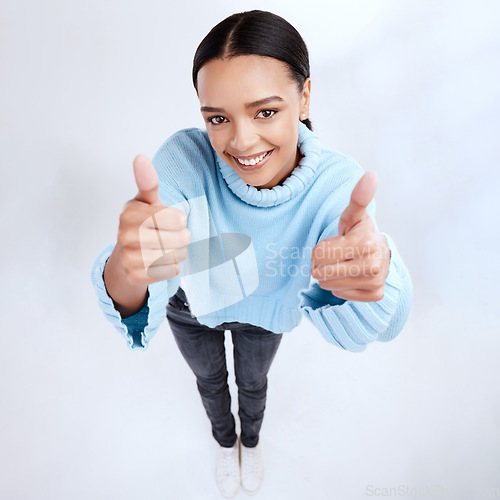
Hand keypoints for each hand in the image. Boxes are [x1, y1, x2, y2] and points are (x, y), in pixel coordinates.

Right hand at [115, 155, 189, 284]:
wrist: (126, 258)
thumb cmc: (143, 225)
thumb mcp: (147, 202)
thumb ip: (148, 183)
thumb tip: (140, 158)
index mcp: (129, 213)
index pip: (177, 218)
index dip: (180, 220)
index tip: (173, 220)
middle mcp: (124, 235)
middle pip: (180, 238)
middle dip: (183, 238)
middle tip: (172, 236)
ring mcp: (128, 257)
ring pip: (176, 256)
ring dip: (178, 253)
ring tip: (167, 248)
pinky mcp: (135, 276)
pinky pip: (170, 271)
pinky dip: (171, 268)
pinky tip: (160, 262)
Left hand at [310, 171, 389, 301]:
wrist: (380, 254)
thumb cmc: (359, 232)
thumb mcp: (354, 215)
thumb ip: (358, 198)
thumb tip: (371, 174)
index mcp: (365, 242)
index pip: (318, 254)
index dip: (319, 249)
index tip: (334, 244)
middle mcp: (373, 264)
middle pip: (321, 272)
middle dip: (321, 264)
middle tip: (335, 256)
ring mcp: (375, 281)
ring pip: (328, 285)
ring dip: (329, 276)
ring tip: (341, 265)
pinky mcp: (375, 295)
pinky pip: (340, 295)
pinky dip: (341, 287)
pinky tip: (351, 276)